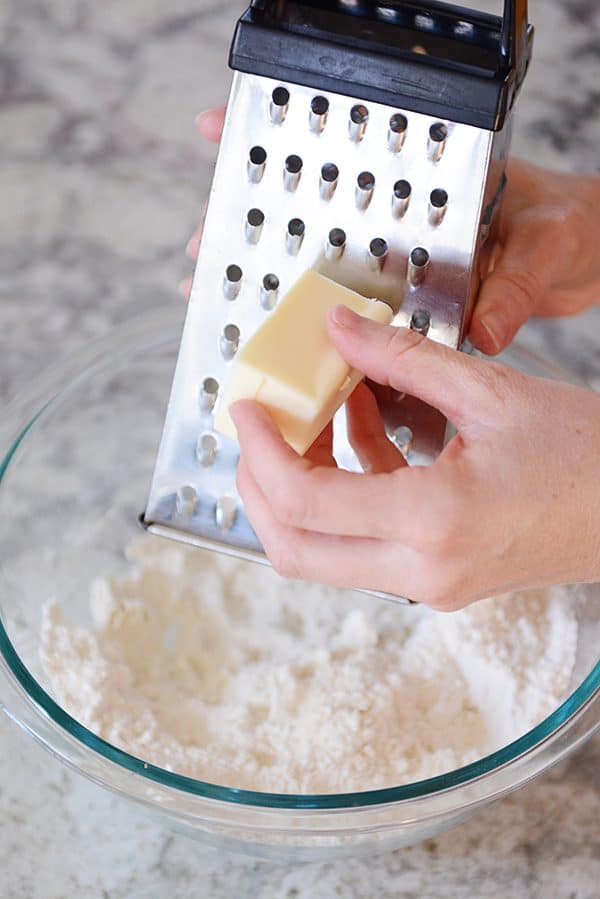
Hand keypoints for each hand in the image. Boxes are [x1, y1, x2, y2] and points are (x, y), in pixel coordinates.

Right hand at [182, 112, 599, 354]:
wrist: (585, 263)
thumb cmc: (566, 229)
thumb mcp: (546, 243)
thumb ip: (517, 282)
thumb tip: (486, 328)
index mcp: (428, 200)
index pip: (347, 168)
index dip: (285, 148)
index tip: (220, 132)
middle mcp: (404, 239)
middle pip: (318, 231)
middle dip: (256, 234)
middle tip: (207, 241)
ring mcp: (405, 278)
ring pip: (330, 285)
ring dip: (282, 297)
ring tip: (230, 304)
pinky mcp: (416, 316)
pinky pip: (366, 333)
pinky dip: (333, 346)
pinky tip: (301, 361)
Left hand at [230, 307, 599, 609]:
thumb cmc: (587, 453)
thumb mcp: (491, 392)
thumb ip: (403, 361)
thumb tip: (339, 329)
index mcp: (436, 520)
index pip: (304, 503)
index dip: (258, 452)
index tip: (244, 407)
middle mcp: (422, 570)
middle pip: (294, 549)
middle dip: (259, 484)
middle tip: (259, 423)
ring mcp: (428, 585)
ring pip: (321, 554)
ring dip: (298, 488)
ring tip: (312, 414)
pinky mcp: (435, 580)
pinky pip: (362, 544)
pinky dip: (344, 491)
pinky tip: (360, 428)